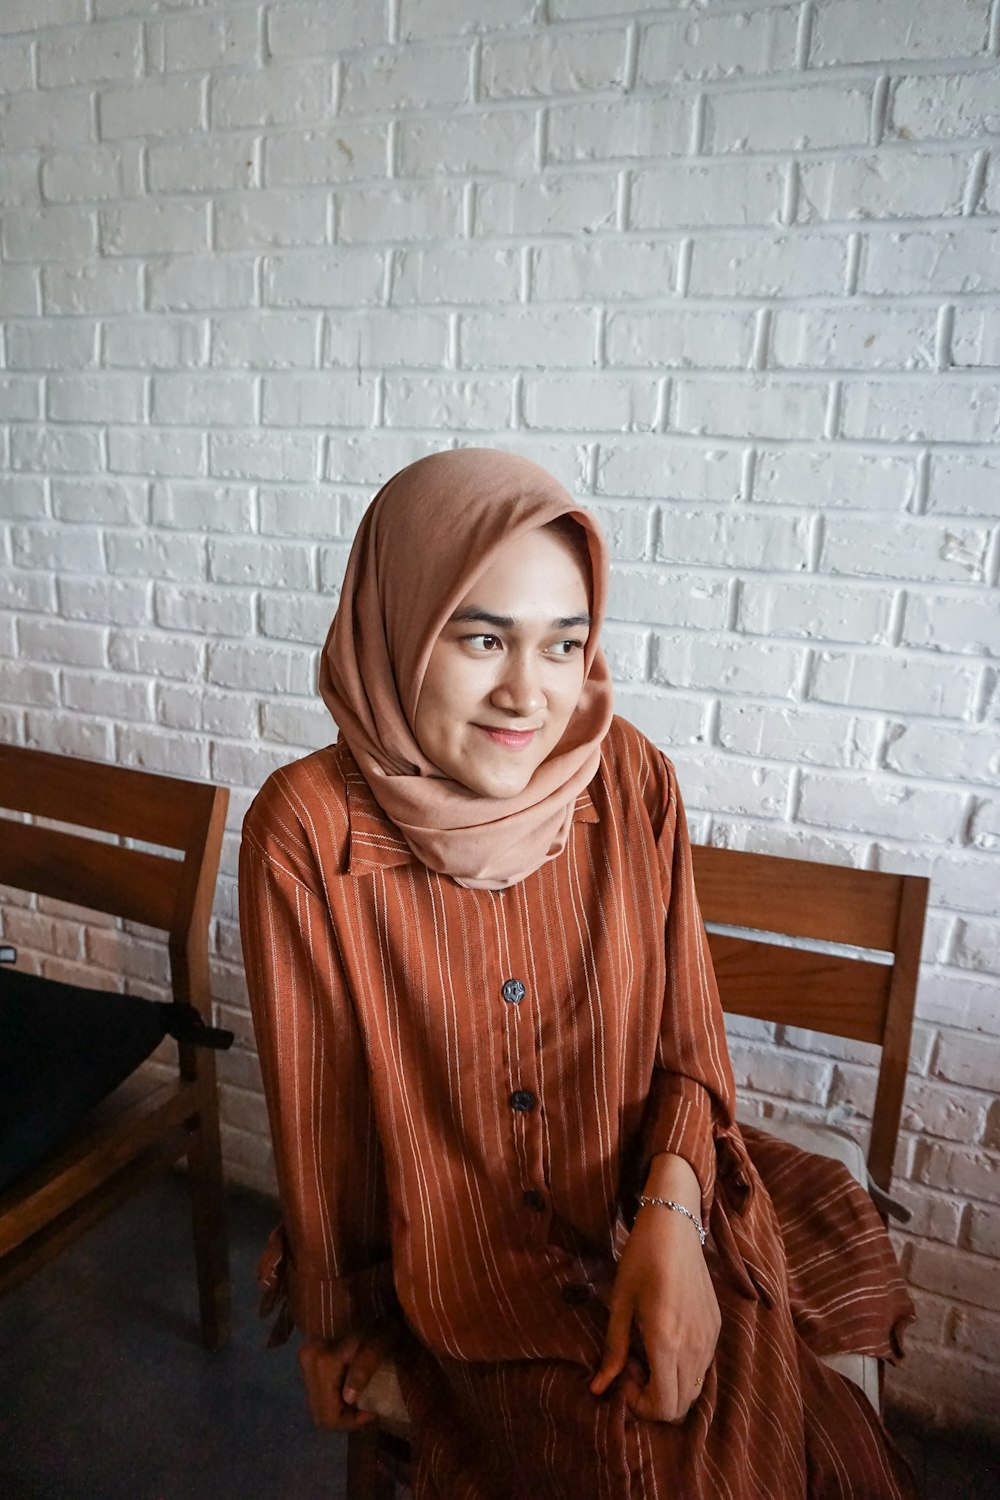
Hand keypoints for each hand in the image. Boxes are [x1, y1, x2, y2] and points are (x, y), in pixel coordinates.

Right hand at [299, 1320, 400, 1431]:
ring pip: (316, 1403)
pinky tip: (350, 1388)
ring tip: (360, 1400)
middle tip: (367, 1410)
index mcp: (322, 1360)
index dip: (350, 1422)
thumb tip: (348, 1399)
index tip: (372, 1411)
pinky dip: (333, 1397)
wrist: (368, 1295)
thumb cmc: (380, 1319)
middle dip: (343, 1419)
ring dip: (338, 1409)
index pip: (327, 1413)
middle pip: (318, 1413)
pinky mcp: (308, 1356)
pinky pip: (317, 1391)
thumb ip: (364, 1368)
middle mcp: (307, 1360)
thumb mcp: (380, 1343)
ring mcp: (305, 1358)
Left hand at [590, 1160, 719, 1422]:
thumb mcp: (620, 1304)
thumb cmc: (640, 1260)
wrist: (674, 1226)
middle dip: (653, 1398)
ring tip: (645, 1352)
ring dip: (669, 1385)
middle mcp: (694, 1347)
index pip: (663, 1406)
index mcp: (667, 1342)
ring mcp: (710, 1338)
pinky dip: (683, 1369)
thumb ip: (612, 1350)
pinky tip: (663, 1340)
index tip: (621, 1378)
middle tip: (630, 1366)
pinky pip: (702, 1367)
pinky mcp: (716, 1327)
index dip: (639, 1405)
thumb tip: (597, 1389)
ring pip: (694, 1389)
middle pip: (681, 1406)